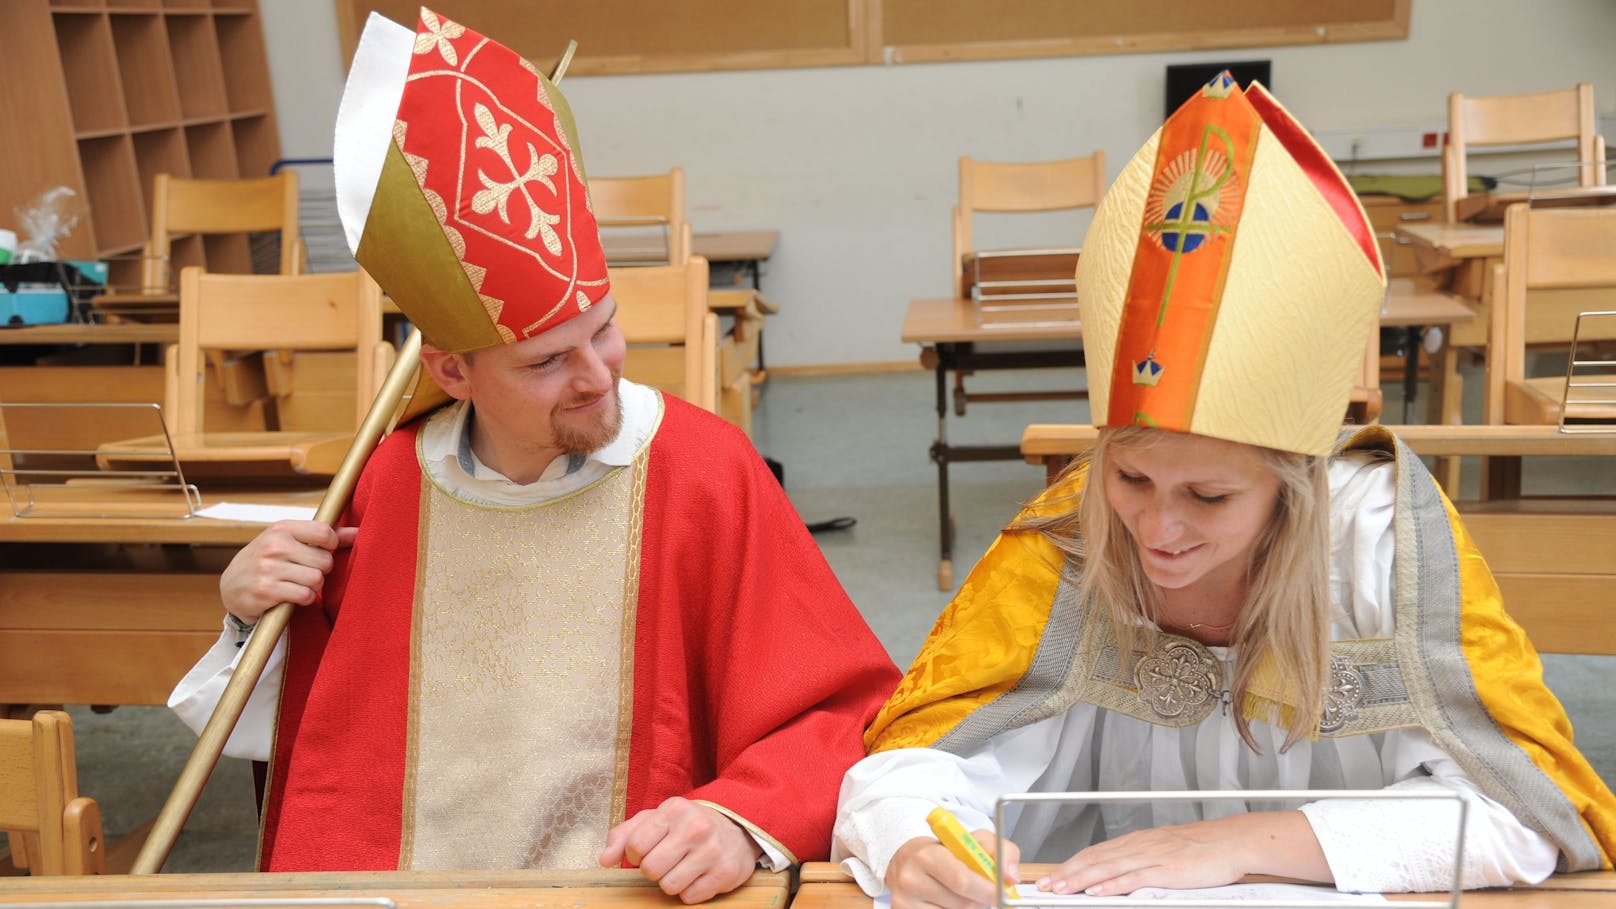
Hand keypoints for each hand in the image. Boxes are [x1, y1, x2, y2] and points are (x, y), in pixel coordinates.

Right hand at [219, 520, 356, 623]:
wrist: (231, 587)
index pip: (325, 532)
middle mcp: (274, 546)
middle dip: (321, 570)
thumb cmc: (268, 561)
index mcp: (282, 528)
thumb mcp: (290, 542)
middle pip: (325, 560)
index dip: (331, 546)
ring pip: (316, 579)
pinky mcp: (266, 591)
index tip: (320, 552)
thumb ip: (324, 537)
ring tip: (298, 584)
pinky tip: (292, 596)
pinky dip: (304, 599)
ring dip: (313, 587)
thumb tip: (359, 532)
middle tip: (305, 573)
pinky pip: (305, 596)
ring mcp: (268, 568)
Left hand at [599, 797, 761, 903]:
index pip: (635, 846)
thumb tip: (605, 860)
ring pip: (669, 887)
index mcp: (674, 810)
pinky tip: (698, 875)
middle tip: (667, 860)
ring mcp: (713, 851)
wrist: (737, 828)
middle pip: (651, 870)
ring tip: (683, 867)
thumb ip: (624, 835)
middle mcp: (696, 828)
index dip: (636, 854)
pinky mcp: (726, 873)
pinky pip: (690, 897)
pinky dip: (690, 891)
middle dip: (654, 870)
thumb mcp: (656, 820)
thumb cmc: (687, 825)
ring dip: (671, 882)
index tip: (648, 850)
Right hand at [885, 830, 1019, 908]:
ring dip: (967, 908)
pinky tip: (947, 903)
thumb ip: (1000, 850)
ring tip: (958, 894)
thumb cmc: (944, 852)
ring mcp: (904, 901)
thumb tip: (1011, 877)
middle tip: (982, 892)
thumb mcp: (972, 840)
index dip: (986, 890)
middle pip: (961, 903)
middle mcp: (910, 878)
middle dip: (979, 900)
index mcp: (927, 854)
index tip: (1001, 894)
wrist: (908, 862)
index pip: (961, 879)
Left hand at [1034, 811, 1327, 896]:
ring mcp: (1151, 857)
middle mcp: (1139, 845)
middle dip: (1067, 873)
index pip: (1095, 853)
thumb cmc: (1203, 848)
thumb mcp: (1166, 850)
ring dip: (1080, 880)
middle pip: (1094, 859)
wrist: (1232, 841)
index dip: (1071, 865)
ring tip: (1061, 890)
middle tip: (1046, 886)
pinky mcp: (1165, 870)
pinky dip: (1111, 886)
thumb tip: (1120, 874)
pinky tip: (1096, 892)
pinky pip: (1133, 878)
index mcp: (1137, 841)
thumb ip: (1142, 861)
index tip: (1053, 876)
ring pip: (1107, 868)